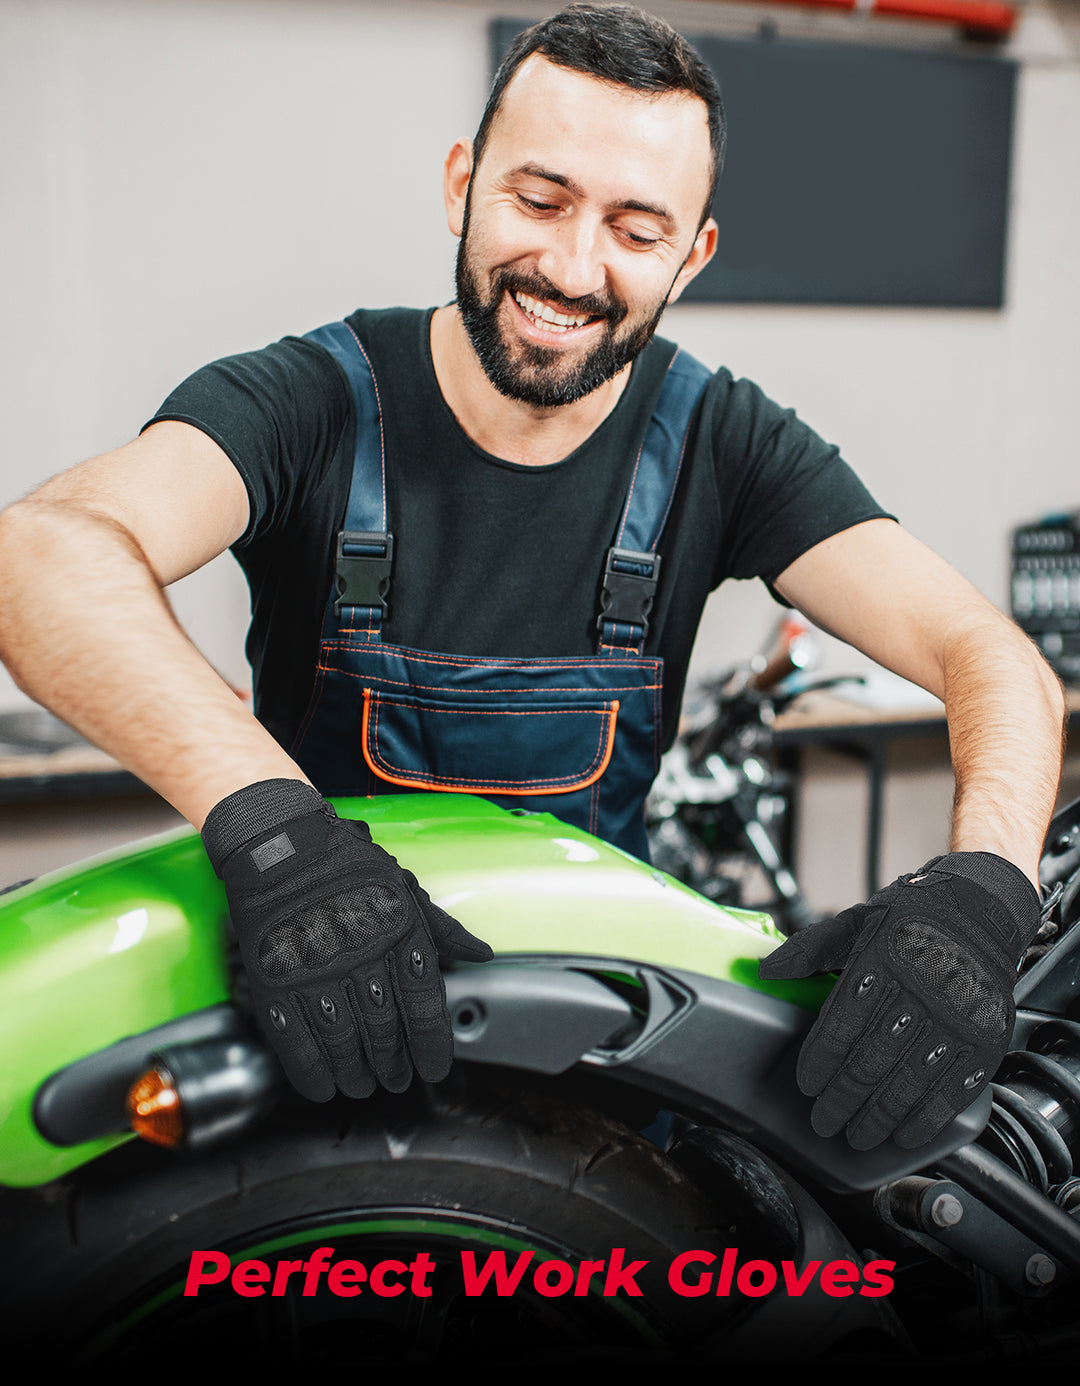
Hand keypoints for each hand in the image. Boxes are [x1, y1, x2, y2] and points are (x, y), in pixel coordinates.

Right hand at [201, 779, 492, 1100]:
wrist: (281, 844)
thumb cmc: (347, 865)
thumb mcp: (404, 887)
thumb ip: (442, 928)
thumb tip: (481, 956)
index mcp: (399, 937)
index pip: (425, 1008)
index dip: (432, 1046)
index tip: (435, 1068)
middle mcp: (361, 960)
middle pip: (385, 1034)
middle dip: (395, 1066)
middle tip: (397, 1080)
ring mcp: (315, 974)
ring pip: (343, 1044)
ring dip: (356, 1074)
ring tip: (364, 1085)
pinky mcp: (275, 982)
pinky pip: (295, 1041)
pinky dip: (310, 1071)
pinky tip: (322, 1086)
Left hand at [758, 852, 1039, 1149]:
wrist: (982, 908)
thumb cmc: (912, 916)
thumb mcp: (855, 921)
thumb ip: (809, 950)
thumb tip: (764, 971)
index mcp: (880, 963)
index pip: (840, 1027)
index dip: (819, 1062)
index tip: (807, 1084)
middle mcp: (918, 994)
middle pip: (870, 1063)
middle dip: (842, 1101)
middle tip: (825, 1121)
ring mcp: (955, 1020)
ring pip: (908, 1084)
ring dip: (879, 1117)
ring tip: (859, 1135)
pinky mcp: (985, 1039)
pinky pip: (952, 1089)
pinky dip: (927, 1117)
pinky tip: (906, 1132)